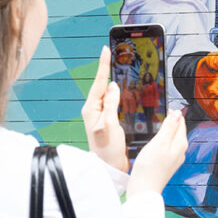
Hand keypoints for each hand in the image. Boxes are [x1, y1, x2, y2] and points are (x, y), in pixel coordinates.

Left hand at [81, 46, 127, 172]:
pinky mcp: (110, 120)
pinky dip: (122, 94)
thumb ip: (110, 104)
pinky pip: (115, 102)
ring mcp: (102, 114)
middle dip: (110, 69)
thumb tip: (112, 86)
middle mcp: (95, 109)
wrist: (110, 167)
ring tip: (122, 67)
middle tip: (115, 54)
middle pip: (104, 85)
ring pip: (110, 92)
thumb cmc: (106, 150)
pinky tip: (126, 90)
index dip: (104, 65)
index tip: (106, 49)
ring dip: (116, 81)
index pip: (99, 82)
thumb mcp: (108, 125)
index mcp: (91, 109)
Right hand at [127, 108, 188, 197]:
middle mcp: (180, 151)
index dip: (174, 115)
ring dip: (167, 132)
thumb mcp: (159, 142)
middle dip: (172, 123)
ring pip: (172, 140)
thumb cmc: (150, 168)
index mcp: (180, 144)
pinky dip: (162, 143)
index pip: (181, 123)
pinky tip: (155, 143)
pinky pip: (167, 149)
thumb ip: (169, 127)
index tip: (167, 109)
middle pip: (178, 132)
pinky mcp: (166, 165)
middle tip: (164, 115)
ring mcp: (174, 159)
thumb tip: (177, 113)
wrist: (143, 190)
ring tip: (159, 126)